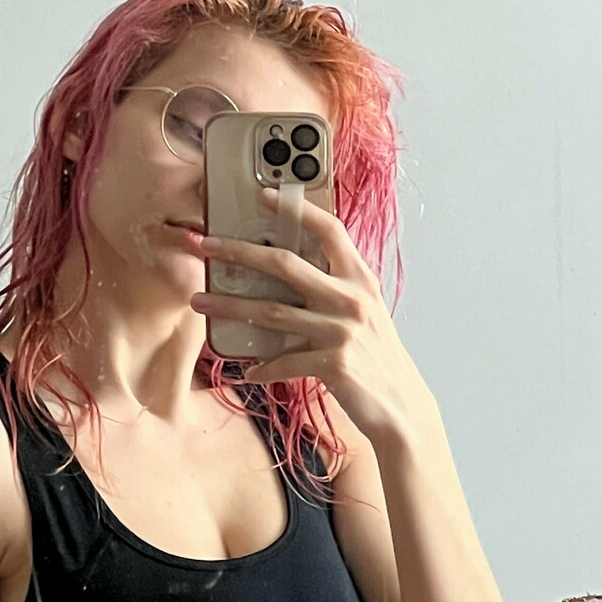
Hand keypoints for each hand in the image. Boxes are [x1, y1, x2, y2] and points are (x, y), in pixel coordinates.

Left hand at [186, 188, 433, 442]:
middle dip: (240, 252)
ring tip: (200, 303)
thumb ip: (337, 290)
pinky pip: (283, 362)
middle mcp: (350, 300)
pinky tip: (248, 371)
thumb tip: (292, 274)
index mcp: (360, 280)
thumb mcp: (366, 314)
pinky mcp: (332, 364)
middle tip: (206, 246)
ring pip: (272, 312)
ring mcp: (340, 331)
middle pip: (285, 264)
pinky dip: (262, 368)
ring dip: (230, 307)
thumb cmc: (378, 358)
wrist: (401, 405)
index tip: (265, 195)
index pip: (330, 231)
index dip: (298, 210)